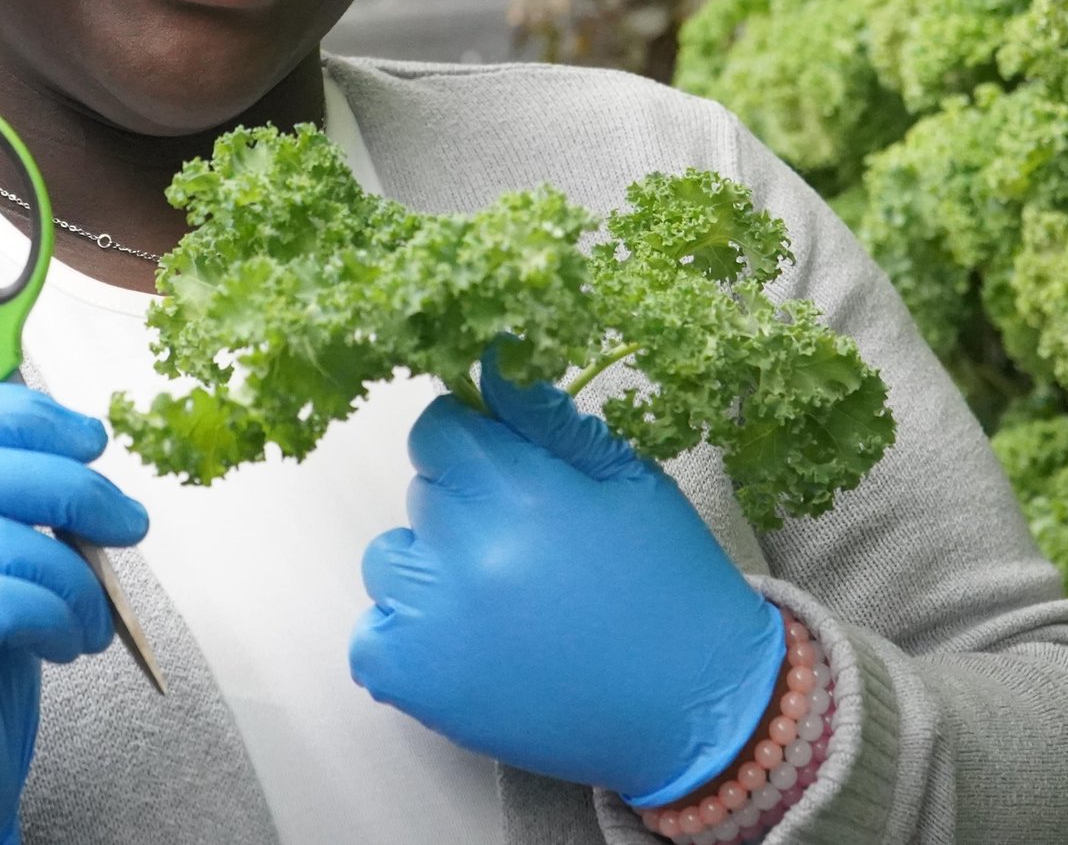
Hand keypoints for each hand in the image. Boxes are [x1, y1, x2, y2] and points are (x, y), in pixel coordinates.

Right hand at [0, 384, 148, 844]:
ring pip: (5, 538)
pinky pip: (10, 599)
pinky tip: (64, 648)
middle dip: (76, 488)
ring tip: (89, 619)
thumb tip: (81, 451)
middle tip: (132, 524)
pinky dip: (60, 618)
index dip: (21, 415)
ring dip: (76, 577)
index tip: (90, 438)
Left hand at [350, 347, 786, 806]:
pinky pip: (372, 636)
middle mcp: (465, 550)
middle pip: (422, 492)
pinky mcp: (415, 681)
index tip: (503, 471)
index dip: (470, 443)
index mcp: (519, 491)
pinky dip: (407, 636)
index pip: (439, 430)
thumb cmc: (668, 583)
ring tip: (501, 600)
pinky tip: (468, 643)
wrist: (694, 704)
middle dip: (463, 505)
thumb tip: (490, 362)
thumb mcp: (628, 480)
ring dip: (432, 569)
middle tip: (524, 546)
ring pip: (391, 560)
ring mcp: (432, 621)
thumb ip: (549, 421)